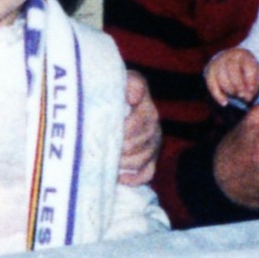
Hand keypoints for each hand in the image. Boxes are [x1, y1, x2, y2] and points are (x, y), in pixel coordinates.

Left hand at [118, 69, 160, 185]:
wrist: (112, 98)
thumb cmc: (107, 89)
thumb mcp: (115, 80)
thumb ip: (127, 84)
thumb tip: (133, 96)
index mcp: (144, 101)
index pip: (142, 118)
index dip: (128, 127)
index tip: (114, 127)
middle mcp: (152, 120)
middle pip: (143, 140)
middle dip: (123, 146)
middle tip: (104, 149)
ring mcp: (153, 140)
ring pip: (144, 157)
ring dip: (126, 162)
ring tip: (108, 160)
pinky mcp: (151, 157)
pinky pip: (148, 172)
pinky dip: (135, 177)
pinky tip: (120, 177)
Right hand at [205, 49, 258, 105]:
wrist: (231, 64)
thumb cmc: (246, 73)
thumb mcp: (253, 77)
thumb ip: (252, 87)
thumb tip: (247, 98)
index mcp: (244, 55)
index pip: (247, 66)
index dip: (250, 81)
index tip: (252, 92)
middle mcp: (229, 56)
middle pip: (233, 71)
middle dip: (239, 86)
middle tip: (243, 96)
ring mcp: (218, 62)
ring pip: (222, 78)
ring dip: (229, 91)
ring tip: (237, 97)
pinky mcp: (209, 71)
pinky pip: (212, 84)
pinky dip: (218, 95)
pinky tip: (225, 103)